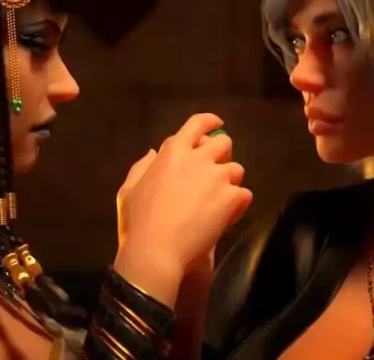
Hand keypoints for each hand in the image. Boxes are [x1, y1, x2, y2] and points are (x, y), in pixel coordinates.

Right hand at [113, 113, 251, 306]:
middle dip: (222, 155)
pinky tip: (225, 217)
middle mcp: (198, 159)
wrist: (157, 251)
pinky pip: (244, 194)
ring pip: (236, 170)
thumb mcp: (129, 189)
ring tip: (218, 200)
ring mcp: (218, 178)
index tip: (216, 126)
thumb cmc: (138, 221)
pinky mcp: (231, 198)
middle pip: (224, 144)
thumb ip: (143, 166)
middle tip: (214, 172)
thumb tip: (154, 153)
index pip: (197, 124)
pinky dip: (237, 204)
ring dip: (229, 181)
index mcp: (173, 152)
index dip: (210, 122)